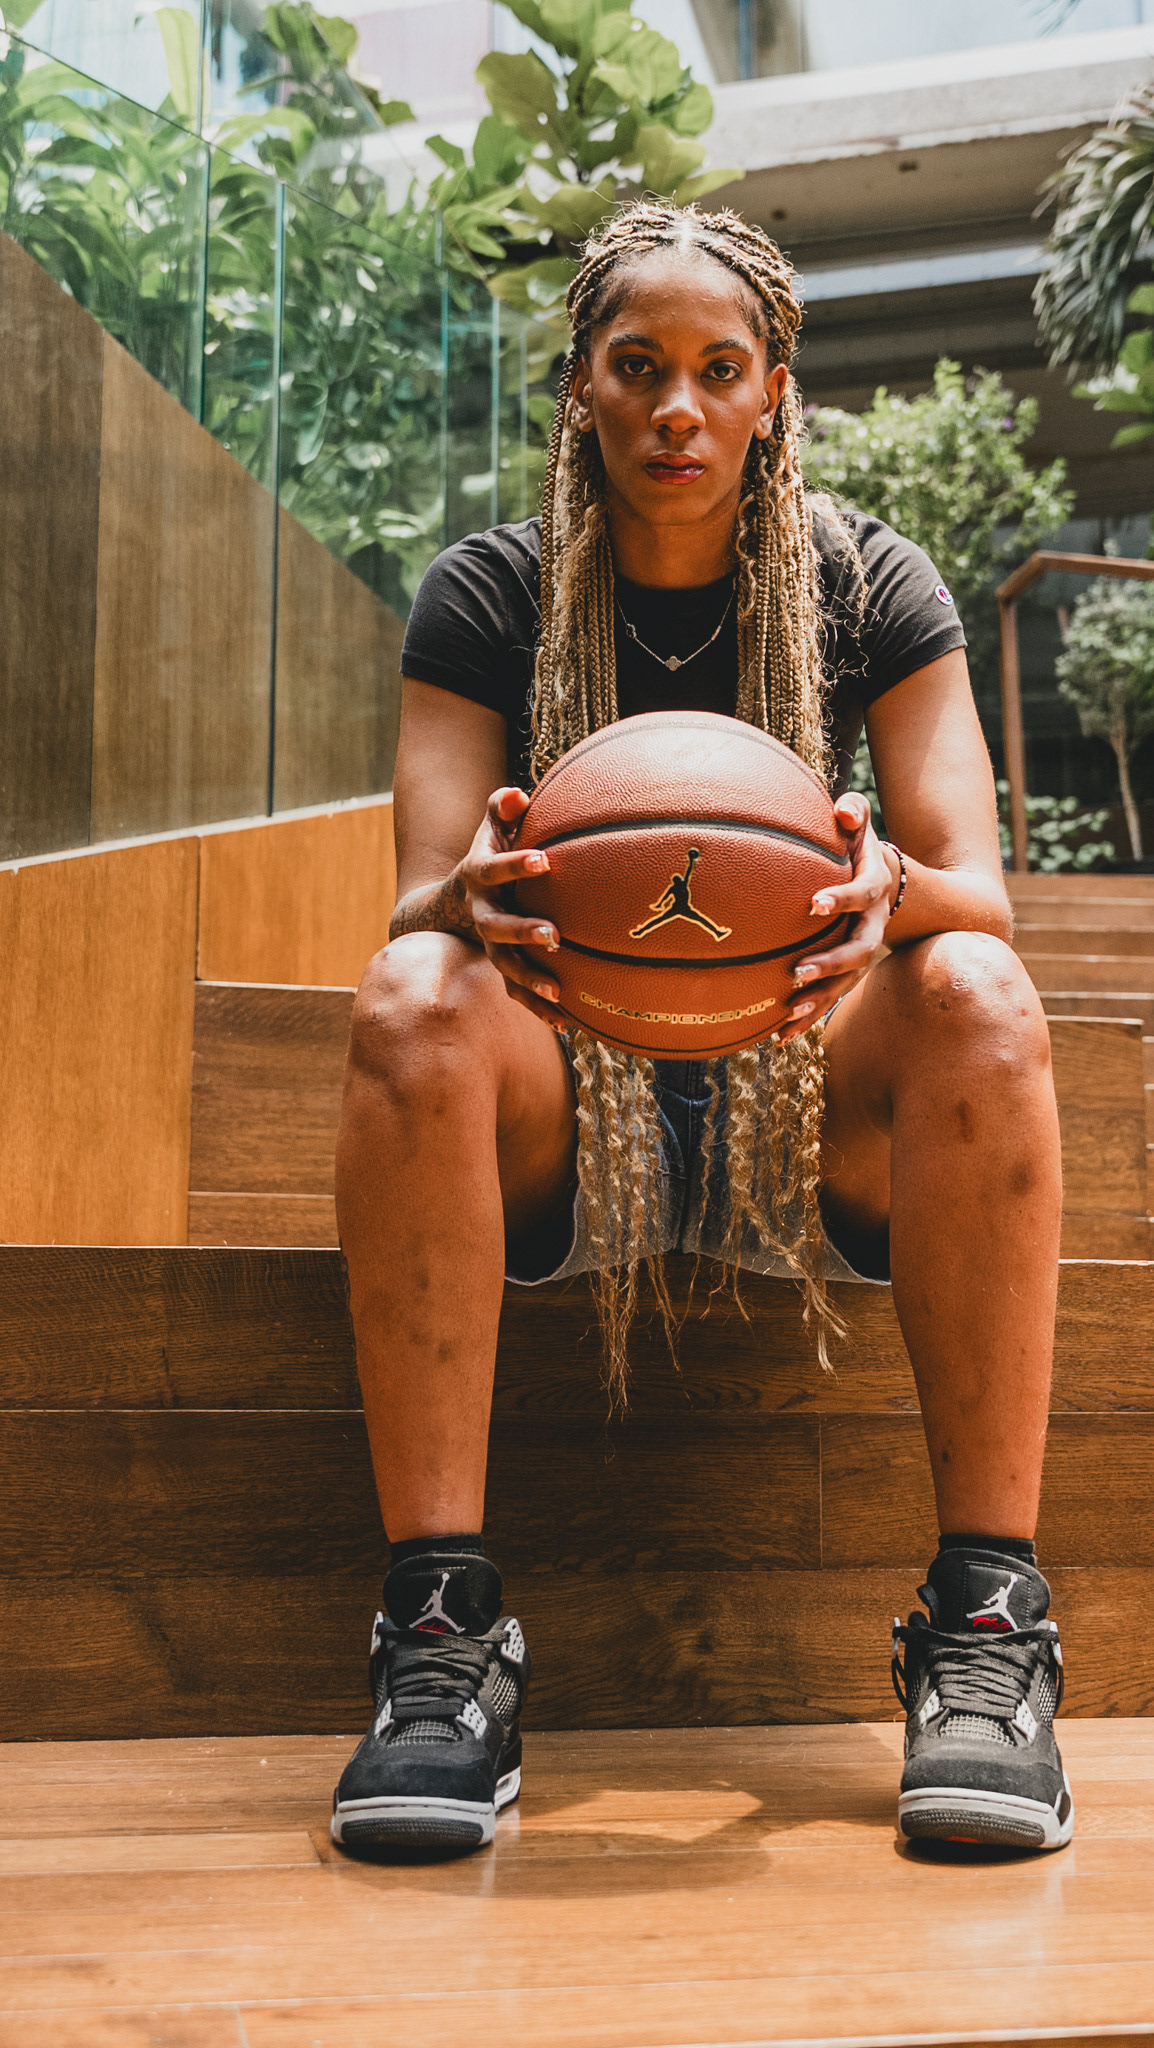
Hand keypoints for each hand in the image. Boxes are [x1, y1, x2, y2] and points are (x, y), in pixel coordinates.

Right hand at [457, 787, 565, 1029]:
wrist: (450, 906)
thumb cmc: (486, 857)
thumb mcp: (489, 829)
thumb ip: (501, 807)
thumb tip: (518, 793)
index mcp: (478, 878)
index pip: (494, 870)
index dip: (514, 865)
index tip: (543, 860)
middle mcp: (482, 914)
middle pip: (497, 927)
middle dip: (523, 931)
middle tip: (554, 934)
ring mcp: (490, 945)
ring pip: (505, 967)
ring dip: (530, 980)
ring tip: (559, 992)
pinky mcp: (502, 966)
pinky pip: (518, 991)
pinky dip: (538, 1008)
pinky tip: (566, 1022)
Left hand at [775, 793, 897, 1044]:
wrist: (888, 882)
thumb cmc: (859, 848)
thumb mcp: (860, 825)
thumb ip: (853, 811)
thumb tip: (841, 809)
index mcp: (874, 889)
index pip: (861, 895)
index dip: (841, 899)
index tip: (813, 904)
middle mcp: (873, 925)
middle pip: (859, 950)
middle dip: (831, 963)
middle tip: (798, 971)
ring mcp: (862, 952)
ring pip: (846, 982)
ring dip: (819, 1000)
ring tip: (788, 1013)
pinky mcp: (848, 972)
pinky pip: (831, 997)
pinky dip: (808, 1018)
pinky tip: (779, 1037)